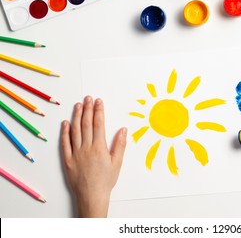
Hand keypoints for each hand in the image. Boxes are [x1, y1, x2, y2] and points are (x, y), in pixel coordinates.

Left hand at [61, 96, 126, 216]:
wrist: (91, 196)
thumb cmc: (106, 181)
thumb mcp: (117, 163)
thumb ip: (120, 145)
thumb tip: (123, 130)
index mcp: (99, 148)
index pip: (99, 124)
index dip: (98, 111)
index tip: (98, 101)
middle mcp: (86, 148)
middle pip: (87, 124)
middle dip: (88, 109)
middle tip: (88, 98)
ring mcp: (75, 153)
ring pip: (75, 130)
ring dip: (77, 116)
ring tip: (78, 105)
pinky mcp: (67, 160)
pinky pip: (65, 143)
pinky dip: (65, 132)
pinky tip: (66, 123)